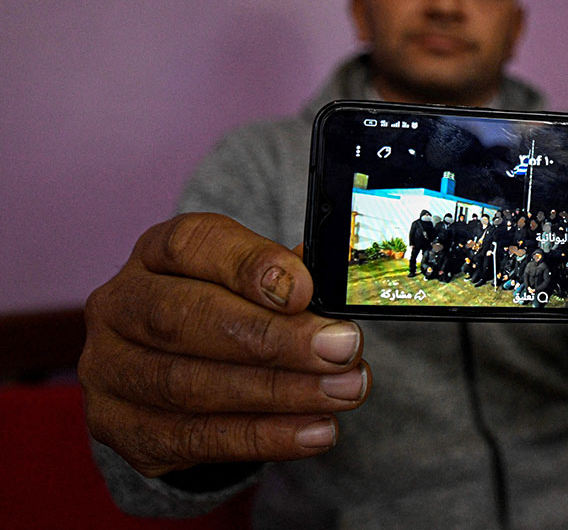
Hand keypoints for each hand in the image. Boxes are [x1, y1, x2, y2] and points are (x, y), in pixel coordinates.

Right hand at [79, 213, 370, 477]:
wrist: (176, 374)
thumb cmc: (226, 311)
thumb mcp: (252, 282)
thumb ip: (290, 281)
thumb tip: (336, 290)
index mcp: (156, 253)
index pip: (192, 245)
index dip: (250, 265)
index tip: (306, 289)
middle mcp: (120, 304)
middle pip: (185, 319)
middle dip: (274, 338)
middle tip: (342, 349)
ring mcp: (108, 370)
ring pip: (189, 385)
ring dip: (279, 392)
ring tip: (342, 391)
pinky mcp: (120, 428)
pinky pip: (194, 438)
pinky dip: (264, 437)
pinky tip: (315, 431)